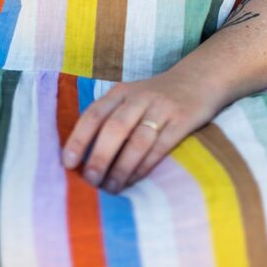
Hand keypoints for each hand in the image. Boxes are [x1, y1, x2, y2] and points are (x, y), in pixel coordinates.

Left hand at [61, 67, 223, 193]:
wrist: (199, 78)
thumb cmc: (156, 97)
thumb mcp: (131, 98)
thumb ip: (111, 118)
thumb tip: (84, 155)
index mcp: (121, 92)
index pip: (94, 114)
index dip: (79, 138)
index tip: (67, 162)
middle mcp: (139, 98)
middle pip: (115, 128)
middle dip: (100, 156)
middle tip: (90, 180)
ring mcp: (161, 108)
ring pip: (137, 140)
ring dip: (122, 166)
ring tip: (111, 188)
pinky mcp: (182, 120)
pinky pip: (161, 146)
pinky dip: (145, 165)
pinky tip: (135, 180)